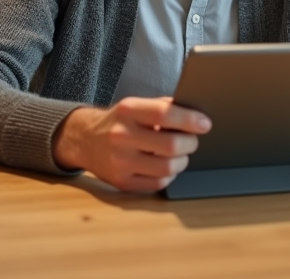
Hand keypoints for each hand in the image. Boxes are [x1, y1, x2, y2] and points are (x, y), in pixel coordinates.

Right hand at [53, 97, 211, 191]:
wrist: (84, 140)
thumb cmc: (119, 121)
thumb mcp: (136, 105)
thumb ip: (163, 107)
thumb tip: (196, 115)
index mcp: (127, 110)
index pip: (164, 114)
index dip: (189, 119)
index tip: (205, 123)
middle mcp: (121, 136)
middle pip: (171, 145)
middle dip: (191, 143)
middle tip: (193, 140)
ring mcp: (120, 162)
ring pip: (168, 168)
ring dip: (182, 161)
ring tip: (180, 154)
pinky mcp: (122, 182)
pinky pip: (158, 184)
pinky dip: (169, 175)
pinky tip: (165, 165)